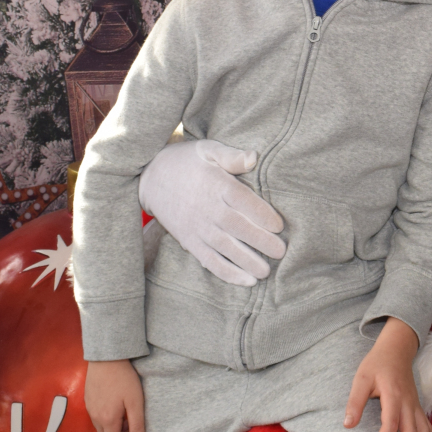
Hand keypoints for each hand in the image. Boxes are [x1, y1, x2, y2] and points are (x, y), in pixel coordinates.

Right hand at [85, 359, 144, 431]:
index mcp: (108, 420)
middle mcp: (95, 418)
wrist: (107, 359)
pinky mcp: (87, 401)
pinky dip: (105, 418)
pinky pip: (95, 417)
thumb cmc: (124, 379)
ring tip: (123, 411)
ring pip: (100, 428)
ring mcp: (89, 409)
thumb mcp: (135, 402)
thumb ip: (137, 424)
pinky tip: (114, 403)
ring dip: (112, 427)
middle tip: (129, 422)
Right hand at [139, 138, 285, 286]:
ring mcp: (197, 228)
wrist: (149, 178)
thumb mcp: (207, 150)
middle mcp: (208, 208)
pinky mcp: (189, 241)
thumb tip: (253, 157)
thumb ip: (231, 155)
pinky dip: (228, 273)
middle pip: (238, 228)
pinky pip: (210, 261)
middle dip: (261, 242)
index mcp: (216, 184)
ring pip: (226, 248)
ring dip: (247, 262)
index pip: (243, 201)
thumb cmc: (186, 162)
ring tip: (266, 272)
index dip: (262, 214)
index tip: (279, 226)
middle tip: (281, 252)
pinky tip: (247, 281)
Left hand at [345, 318, 431, 431]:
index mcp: (394, 394)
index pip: (391, 424)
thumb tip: (348, 425)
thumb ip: (355, 401)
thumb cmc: (376, 364)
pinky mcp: (418, 406)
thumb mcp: (360, 378)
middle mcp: (409, 402)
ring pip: (424, 431)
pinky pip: (427, 427)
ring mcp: (416, 404)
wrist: (397, 349)